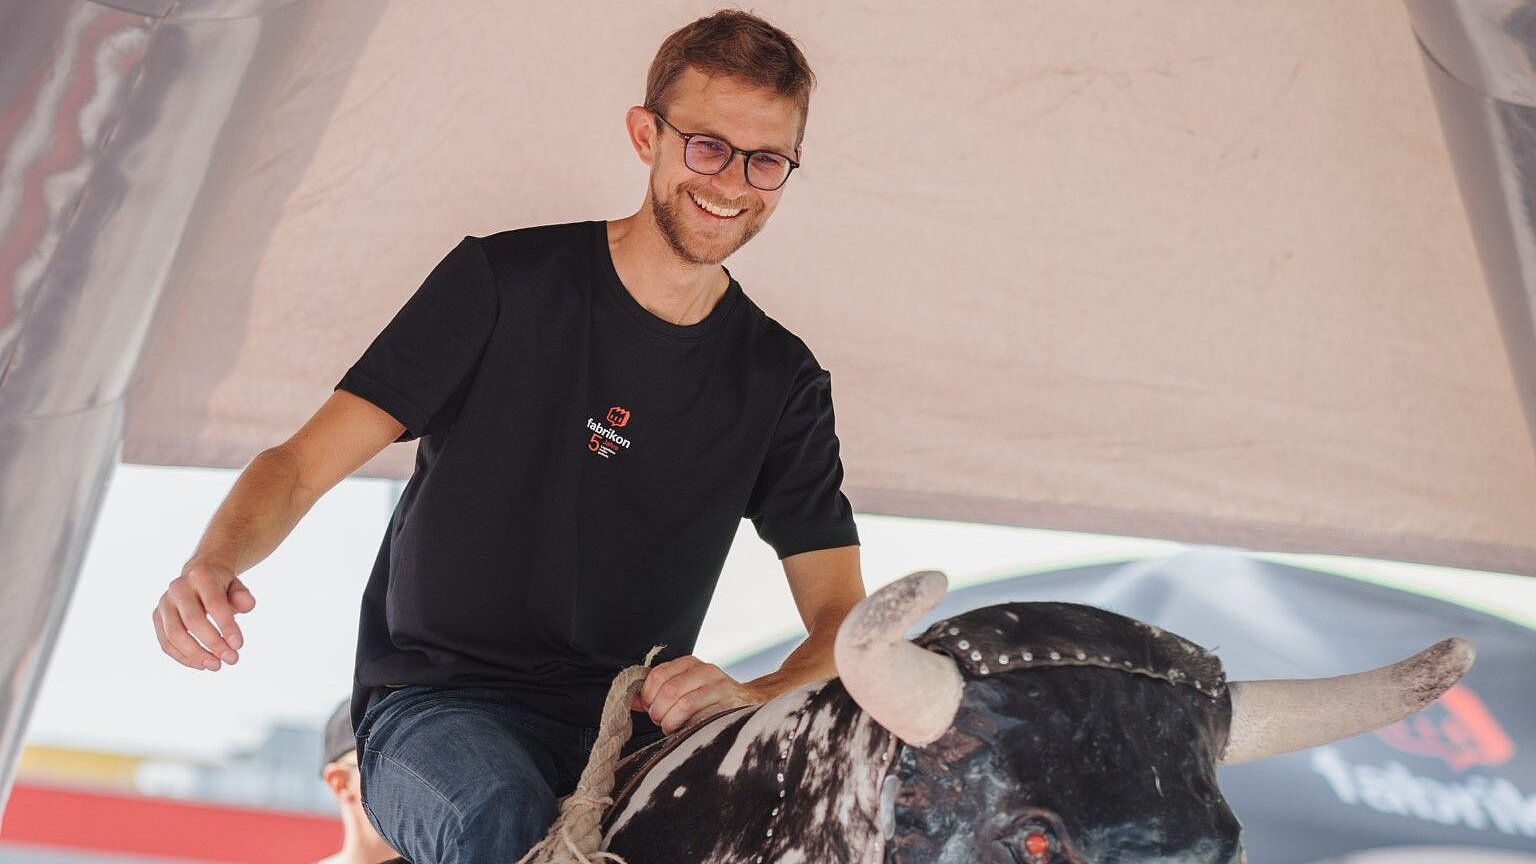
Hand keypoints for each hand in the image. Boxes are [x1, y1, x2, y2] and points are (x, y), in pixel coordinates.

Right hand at [153, 561, 255, 670]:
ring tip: (216, 666)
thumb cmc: (222, 587)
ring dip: (196, 654)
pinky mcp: (157, 617)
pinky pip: (166, 642)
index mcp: (201, 575)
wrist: (199, 576)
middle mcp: (178, 587)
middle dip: (213, 644)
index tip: (239, 646)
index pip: (214, 603)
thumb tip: (248, 606)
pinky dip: (183, 657)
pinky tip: (201, 664)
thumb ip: (243, 596)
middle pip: (193, 621)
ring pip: (174, 634)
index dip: (226, 626)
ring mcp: (164, 602)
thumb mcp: (236, 587)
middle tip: (232, 659)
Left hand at [631, 655, 759, 733]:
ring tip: (671, 727)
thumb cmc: (708, 699)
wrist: (750, 702)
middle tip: (660, 721)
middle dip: (659, 711)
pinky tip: (686, 730)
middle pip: (669, 690)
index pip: (658, 675)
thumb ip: (657, 694)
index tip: (650, 708)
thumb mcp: (682, 689)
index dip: (648, 696)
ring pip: (685, 704)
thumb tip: (633, 700)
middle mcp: (706, 671)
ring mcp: (721, 687)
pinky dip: (688, 727)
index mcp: (690, 663)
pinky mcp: (730, 706)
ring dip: (671, 722)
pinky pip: (702, 717)